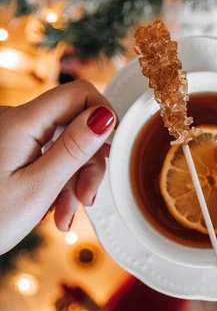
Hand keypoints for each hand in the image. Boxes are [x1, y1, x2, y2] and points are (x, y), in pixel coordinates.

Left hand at [0, 80, 115, 253]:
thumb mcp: (38, 188)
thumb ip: (74, 149)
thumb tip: (106, 115)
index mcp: (22, 123)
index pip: (79, 93)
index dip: (103, 116)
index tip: (111, 151)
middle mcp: (16, 122)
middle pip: (74, 125)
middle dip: (88, 163)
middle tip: (87, 199)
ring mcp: (13, 137)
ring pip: (63, 146)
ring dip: (73, 181)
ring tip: (64, 217)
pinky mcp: (11, 152)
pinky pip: (47, 157)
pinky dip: (57, 182)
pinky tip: (53, 210)